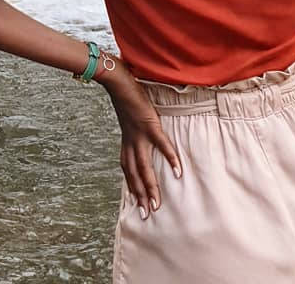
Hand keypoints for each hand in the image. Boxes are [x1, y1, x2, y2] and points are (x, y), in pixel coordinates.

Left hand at [99, 62, 180, 217]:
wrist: (117, 80)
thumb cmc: (126, 97)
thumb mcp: (130, 118)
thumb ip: (135, 129)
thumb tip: (142, 133)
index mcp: (126, 140)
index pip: (128, 169)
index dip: (132, 186)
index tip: (137, 204)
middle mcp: (131, 141)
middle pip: (135, 173)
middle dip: (140, 195)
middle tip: (147, 215)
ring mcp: (139, 134)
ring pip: (144, 166)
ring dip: (150, 186)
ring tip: (157, 204)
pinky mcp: (149, 123)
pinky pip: (161, 144)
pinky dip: (169, 157)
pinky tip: (178, 170)